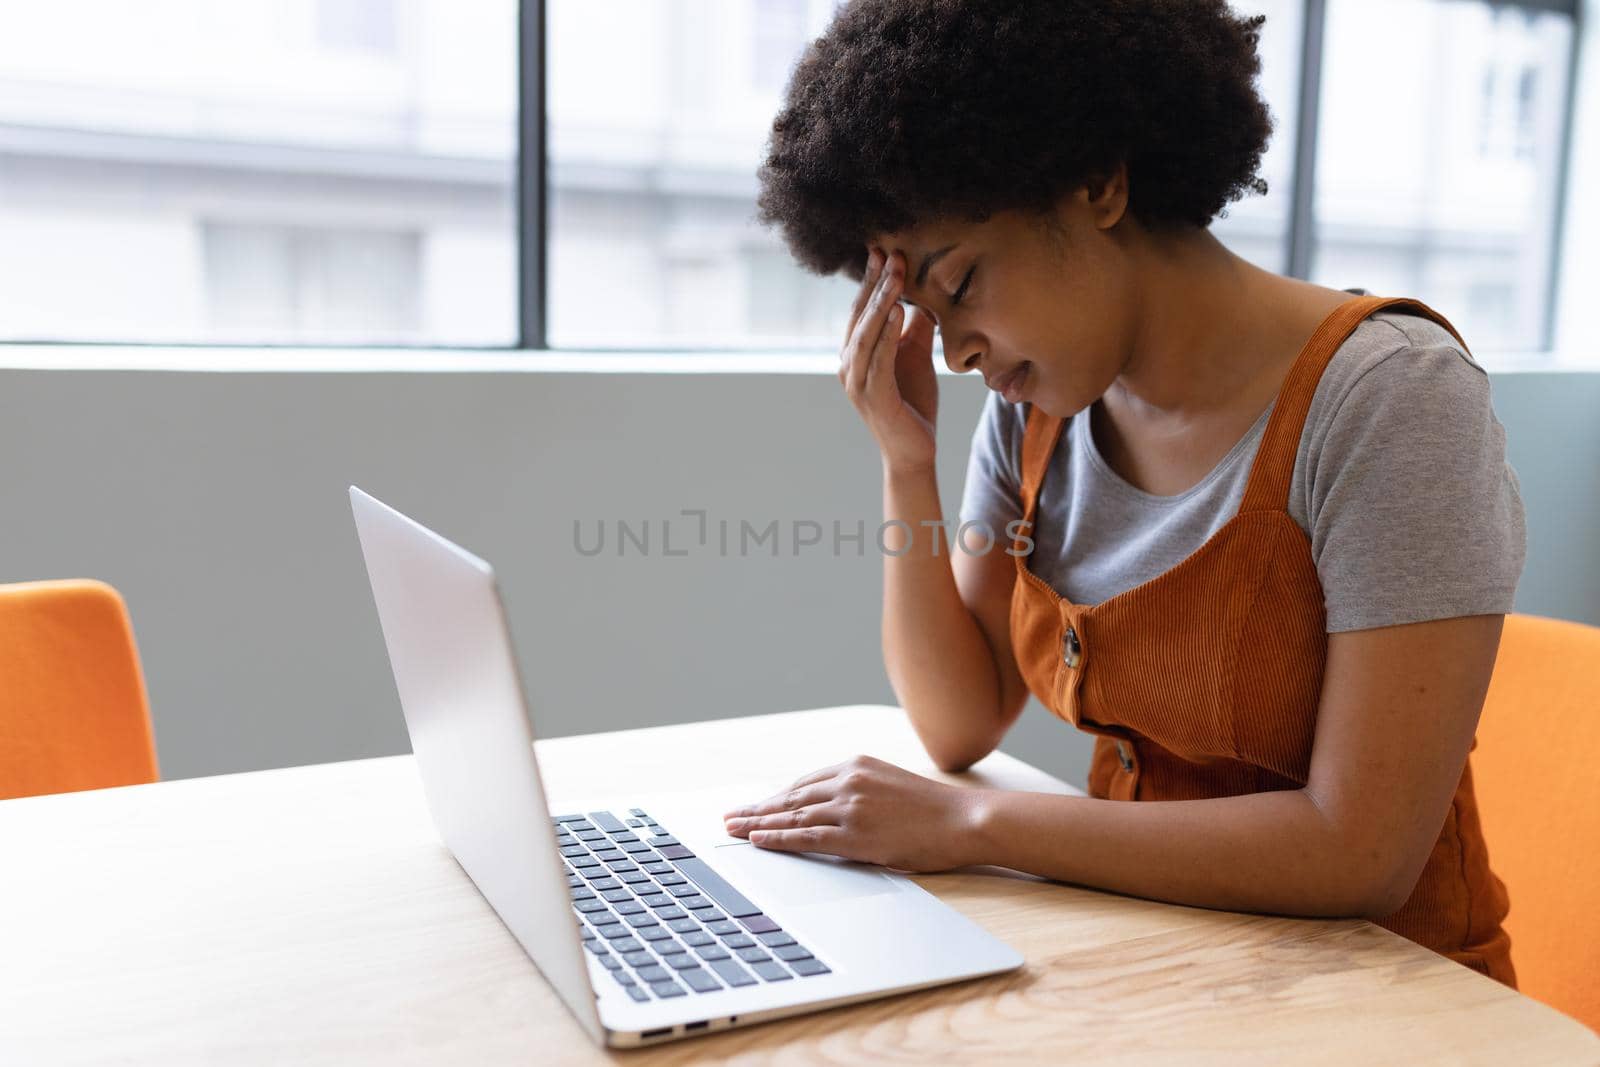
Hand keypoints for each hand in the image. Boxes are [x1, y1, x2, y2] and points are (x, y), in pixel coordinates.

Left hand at [721, 755, 986, 872]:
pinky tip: (758, 840)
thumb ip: (859, 789)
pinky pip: (805, 837)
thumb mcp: (890, 784)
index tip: (755, 805)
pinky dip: (777, 839)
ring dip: (758, 824)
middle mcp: (848, 780)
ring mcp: (849, 807)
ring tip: (733, 830)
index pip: (803, 782)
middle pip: (790, 797)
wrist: (964, 819)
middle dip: (758, 809)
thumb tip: (831, 806)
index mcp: (855, 765)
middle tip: (730, 817)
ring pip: (792, 816)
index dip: (775, 796)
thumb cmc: (934, 808)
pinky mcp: (855, 834)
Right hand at [839, 247, 938, 473]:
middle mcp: (848, 364)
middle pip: (861, 315)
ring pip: (867, 333)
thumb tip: (921, 294)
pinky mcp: (873, 397)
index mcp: (855, 352)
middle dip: (876, 282)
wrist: (914, 451)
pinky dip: (887, 333)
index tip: (885, 248)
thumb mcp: (915, 355)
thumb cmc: (913, 404)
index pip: (863, 308)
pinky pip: (878, 359)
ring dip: (882, 301)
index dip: (872, 278)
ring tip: (896, 274)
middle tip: (891, 251)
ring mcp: (856, 381)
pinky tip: (898, 310)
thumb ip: (913, 327)